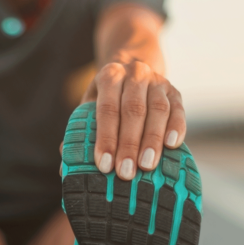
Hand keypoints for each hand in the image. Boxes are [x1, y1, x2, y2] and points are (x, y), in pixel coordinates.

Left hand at [81, 60, 185, 179]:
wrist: (133, 71)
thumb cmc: (108, 98)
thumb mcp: (91, 105)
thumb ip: (79, 130)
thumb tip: (65, 161)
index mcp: (110, 76)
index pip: (107, 109)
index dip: (105, 138)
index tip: (103, 165)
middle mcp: (135, 74)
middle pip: (133, 110)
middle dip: (129, 144)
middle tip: (125, 173)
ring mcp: (158, 81)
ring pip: (158, 110)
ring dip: (152, 140)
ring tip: (147, 166)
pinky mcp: (175, 91)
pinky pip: (178, 109)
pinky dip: (176, 127)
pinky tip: (172, 146)